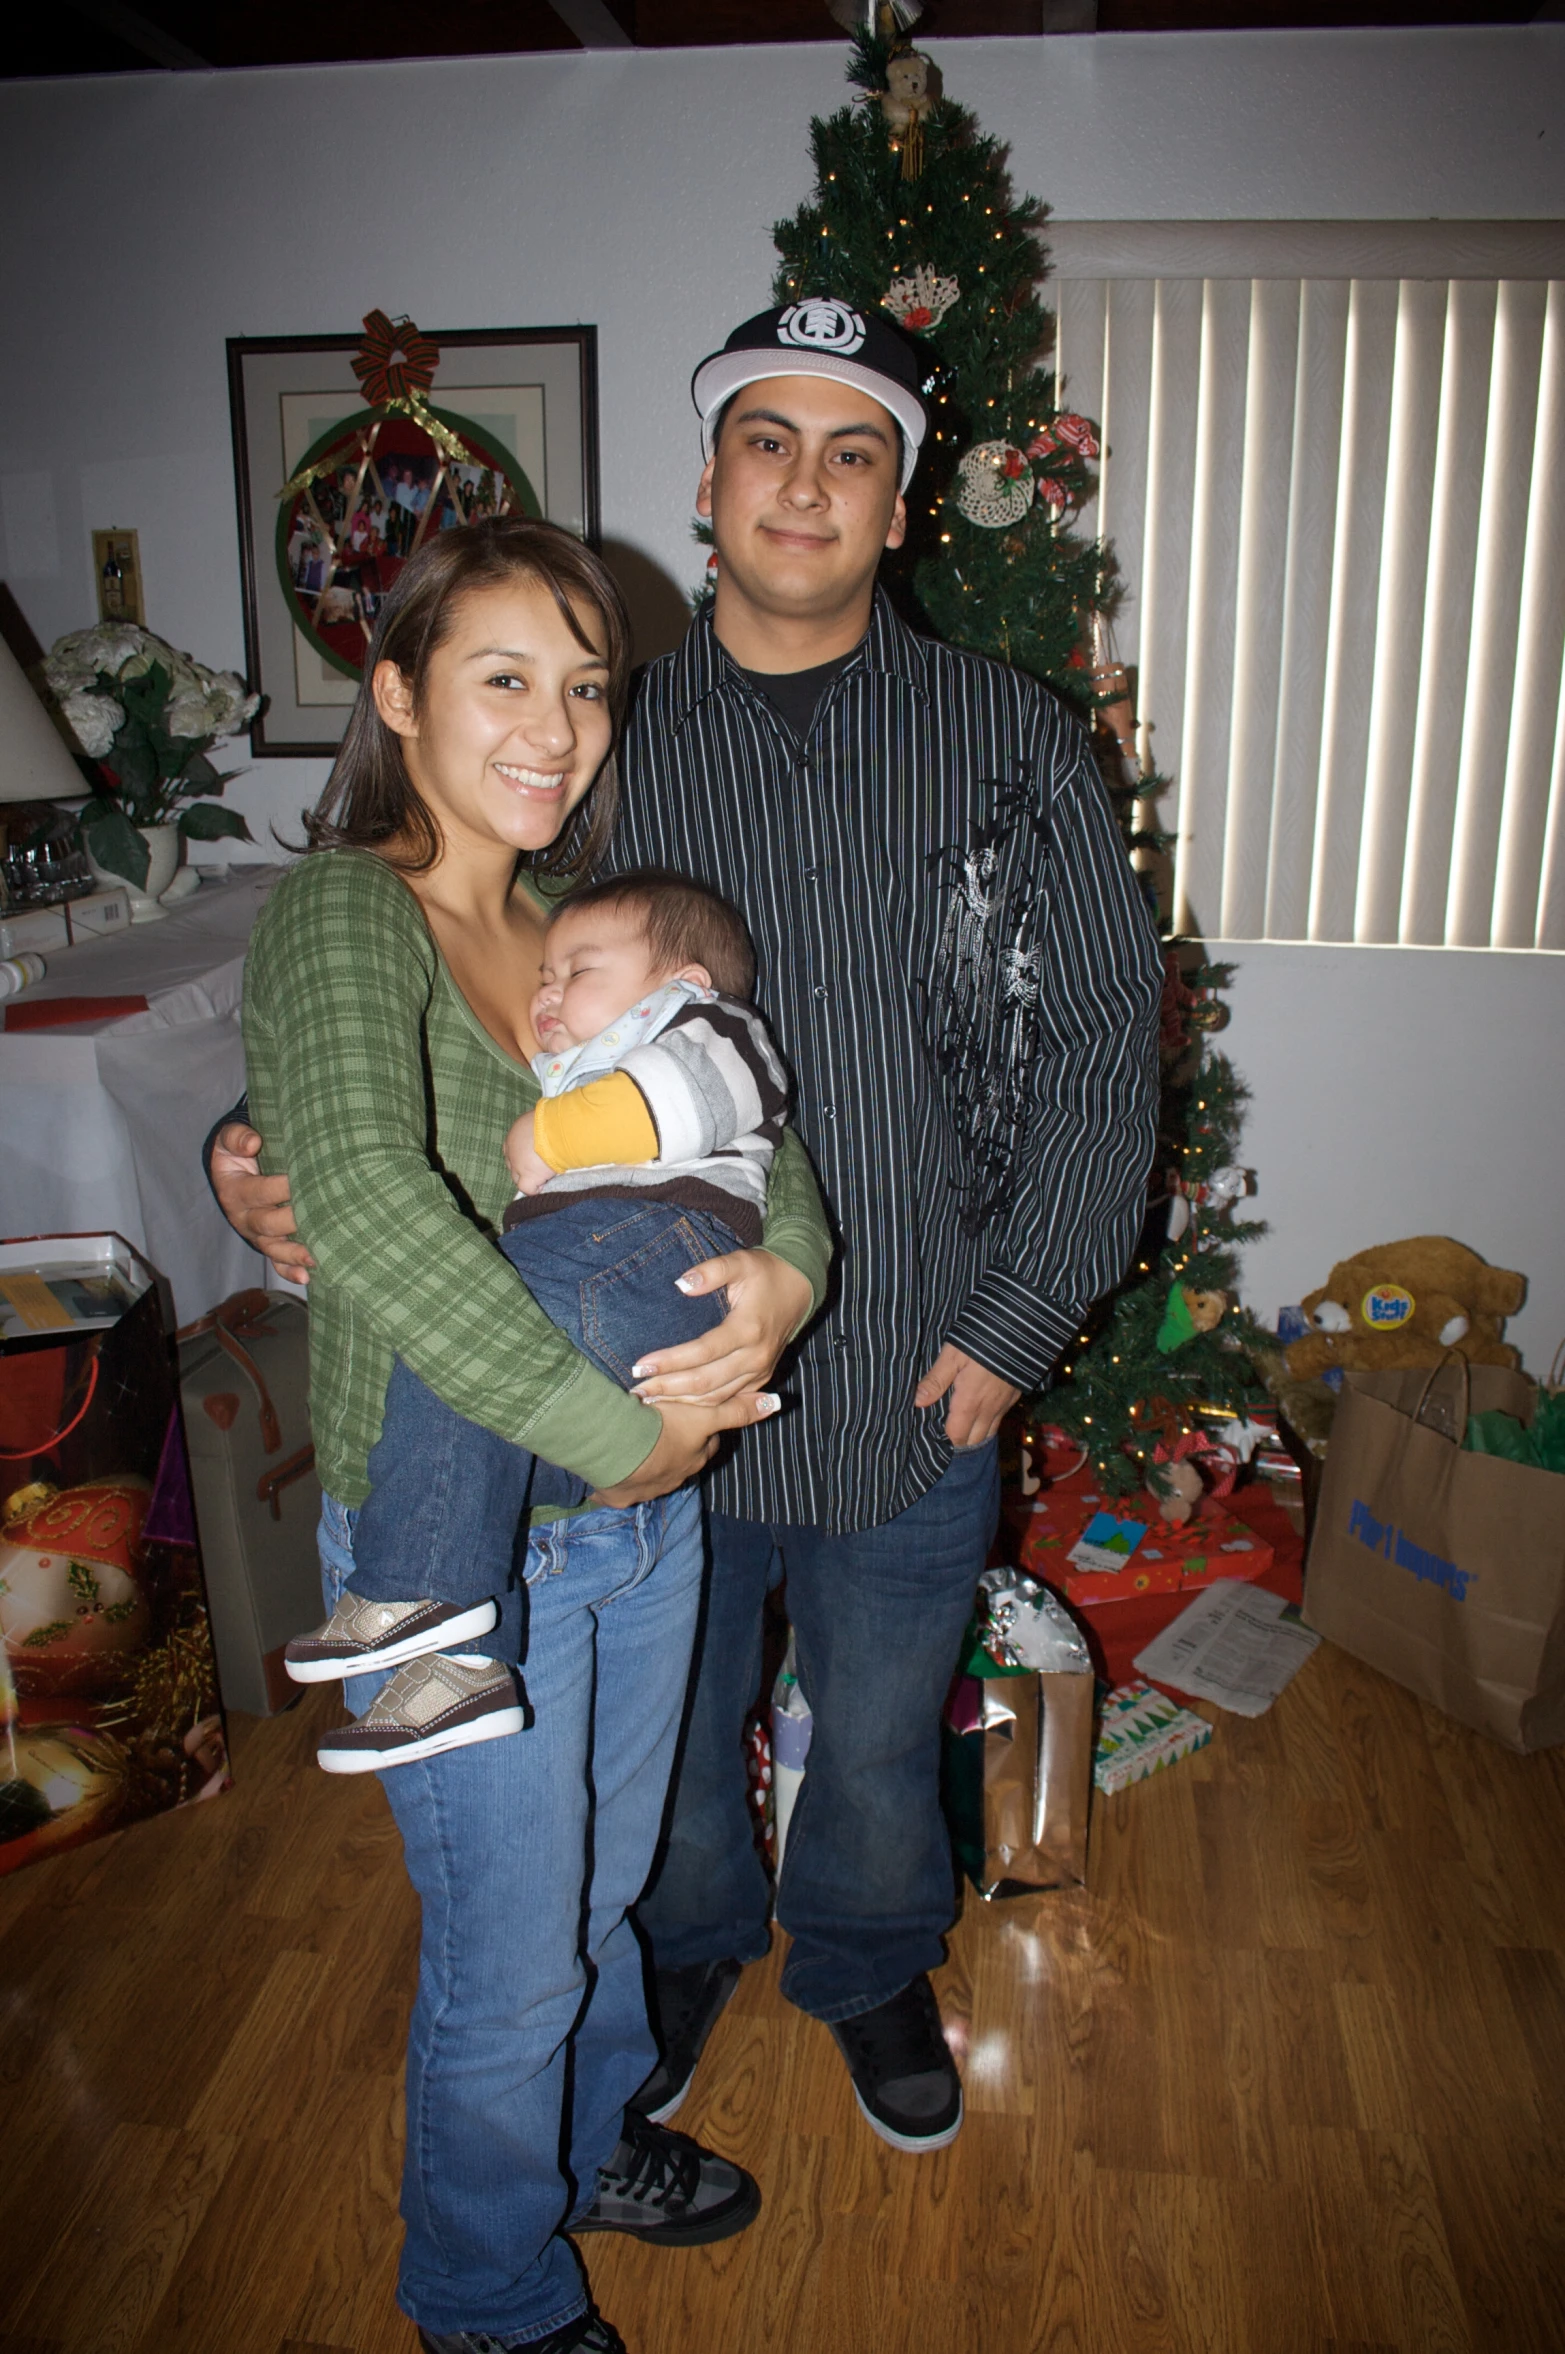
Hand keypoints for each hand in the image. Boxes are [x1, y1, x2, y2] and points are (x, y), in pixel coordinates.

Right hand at [210, 1124, 315, 1281]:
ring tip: (317, 1257)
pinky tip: (307, 1277)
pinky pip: (276, 1264)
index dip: (281, 1188)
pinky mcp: (267, 1245)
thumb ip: (237, 1136)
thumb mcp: (228, 1139)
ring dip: (296, 1255)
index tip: (308, 1181)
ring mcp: (256, 1235)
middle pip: (268, 1224)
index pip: (259, 1192)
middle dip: (294, 1222)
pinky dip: (290, 1272)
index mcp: (235, 1191)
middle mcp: (244, 1218)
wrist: (231, 1172)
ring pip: (274, 1249)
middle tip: (324, 1216)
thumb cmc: (237, 1152)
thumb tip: (251, 1143)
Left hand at [505, 1111, 552, 1196]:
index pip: (511, 1149)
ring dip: (529, 1178)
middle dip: (523, 1167)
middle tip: (539, 1166)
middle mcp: (511, 1151)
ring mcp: (518, 1165)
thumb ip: (538, 1128)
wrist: (558, 1130)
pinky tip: (544, 1184)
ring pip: (517, 1178)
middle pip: (512, 1164)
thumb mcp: (541, 1119)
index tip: (533, 1155)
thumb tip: (547, 1130)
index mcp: (514, 1135)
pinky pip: (527, 1188)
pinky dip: (535, 1189)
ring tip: (543, 1176)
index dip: (521, 1154)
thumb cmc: (553, 1120)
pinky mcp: (529, 1176)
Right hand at [590, 1392, 779, 1507]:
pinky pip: (622, 1490)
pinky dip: (620, 1481)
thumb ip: (737, 1411)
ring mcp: (648, 1489)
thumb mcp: (704, 1415)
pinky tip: (611, 1471)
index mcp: (695, 1456)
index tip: (692, 1416)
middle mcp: (675, 1477)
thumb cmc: (664, 1428)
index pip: (708, 1443)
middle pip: (682, 1461)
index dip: (703, 1428)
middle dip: (677, 1448)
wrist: (619, 1450)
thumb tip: (777, 1404)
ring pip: (652, 1475)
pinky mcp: (621, 1497)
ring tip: (634, 1445)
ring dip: (648, 1462)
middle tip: (662, 1428)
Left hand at [629, 1248, 813, 1407]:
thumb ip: (711, 1271)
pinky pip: (728, 1399)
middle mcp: (755, 1356)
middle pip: (705, 1382)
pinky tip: (677, 1404)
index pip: (701, 1352)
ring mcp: (760, 1371)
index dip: (669, 1361)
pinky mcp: (761, 1378)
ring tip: (649, 1400)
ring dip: (681, 1402)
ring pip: (716, 1397)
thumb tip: (681, 1284)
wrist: (802, 1285)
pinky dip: (701, 1405)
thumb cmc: (766, 1272)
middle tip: (636, 1390)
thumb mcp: (740, 1261)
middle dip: (667, 1388)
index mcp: (748, 1328)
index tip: (640, 1365)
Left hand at [914, 1343, 1019, 1448]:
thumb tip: (917, 1402)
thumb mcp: (952, 1356)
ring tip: (962, 1431)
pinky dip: (989, 1424)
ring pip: (989, 1433)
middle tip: (946, 1438)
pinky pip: (1000, 1420)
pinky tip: (981, 1416)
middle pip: (973, 1440)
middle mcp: (987, 1410)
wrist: (1018, 1331)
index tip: (934, 1439)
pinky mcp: (1014, 1397)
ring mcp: (1003, 1405)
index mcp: (969, 1403)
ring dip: (976, 1436)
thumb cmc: (979, 1342)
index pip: (956, 1436)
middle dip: (960, 1443)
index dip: (945, 1442)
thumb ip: (935, 1381)